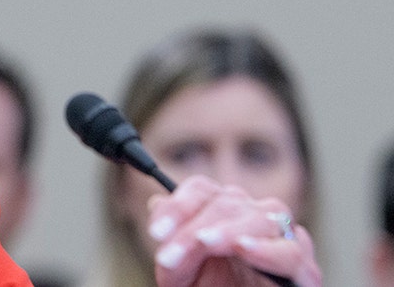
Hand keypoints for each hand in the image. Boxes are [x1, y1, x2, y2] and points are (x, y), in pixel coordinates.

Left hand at [149, 175, 320, 286]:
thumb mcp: (181, 269)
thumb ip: (172, 237)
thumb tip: (157, 203)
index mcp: (224, 211)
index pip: (201, 190)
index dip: (177, 207)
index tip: (156, 233)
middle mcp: (254, 216)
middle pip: (226, 202)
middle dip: (193, 228)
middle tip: (169, 256)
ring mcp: (282, 238)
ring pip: (260, 217)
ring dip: (226, 232)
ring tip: (204, 243)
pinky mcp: (303, 269)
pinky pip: (291, 251)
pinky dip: (267, 249)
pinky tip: (243, 247)